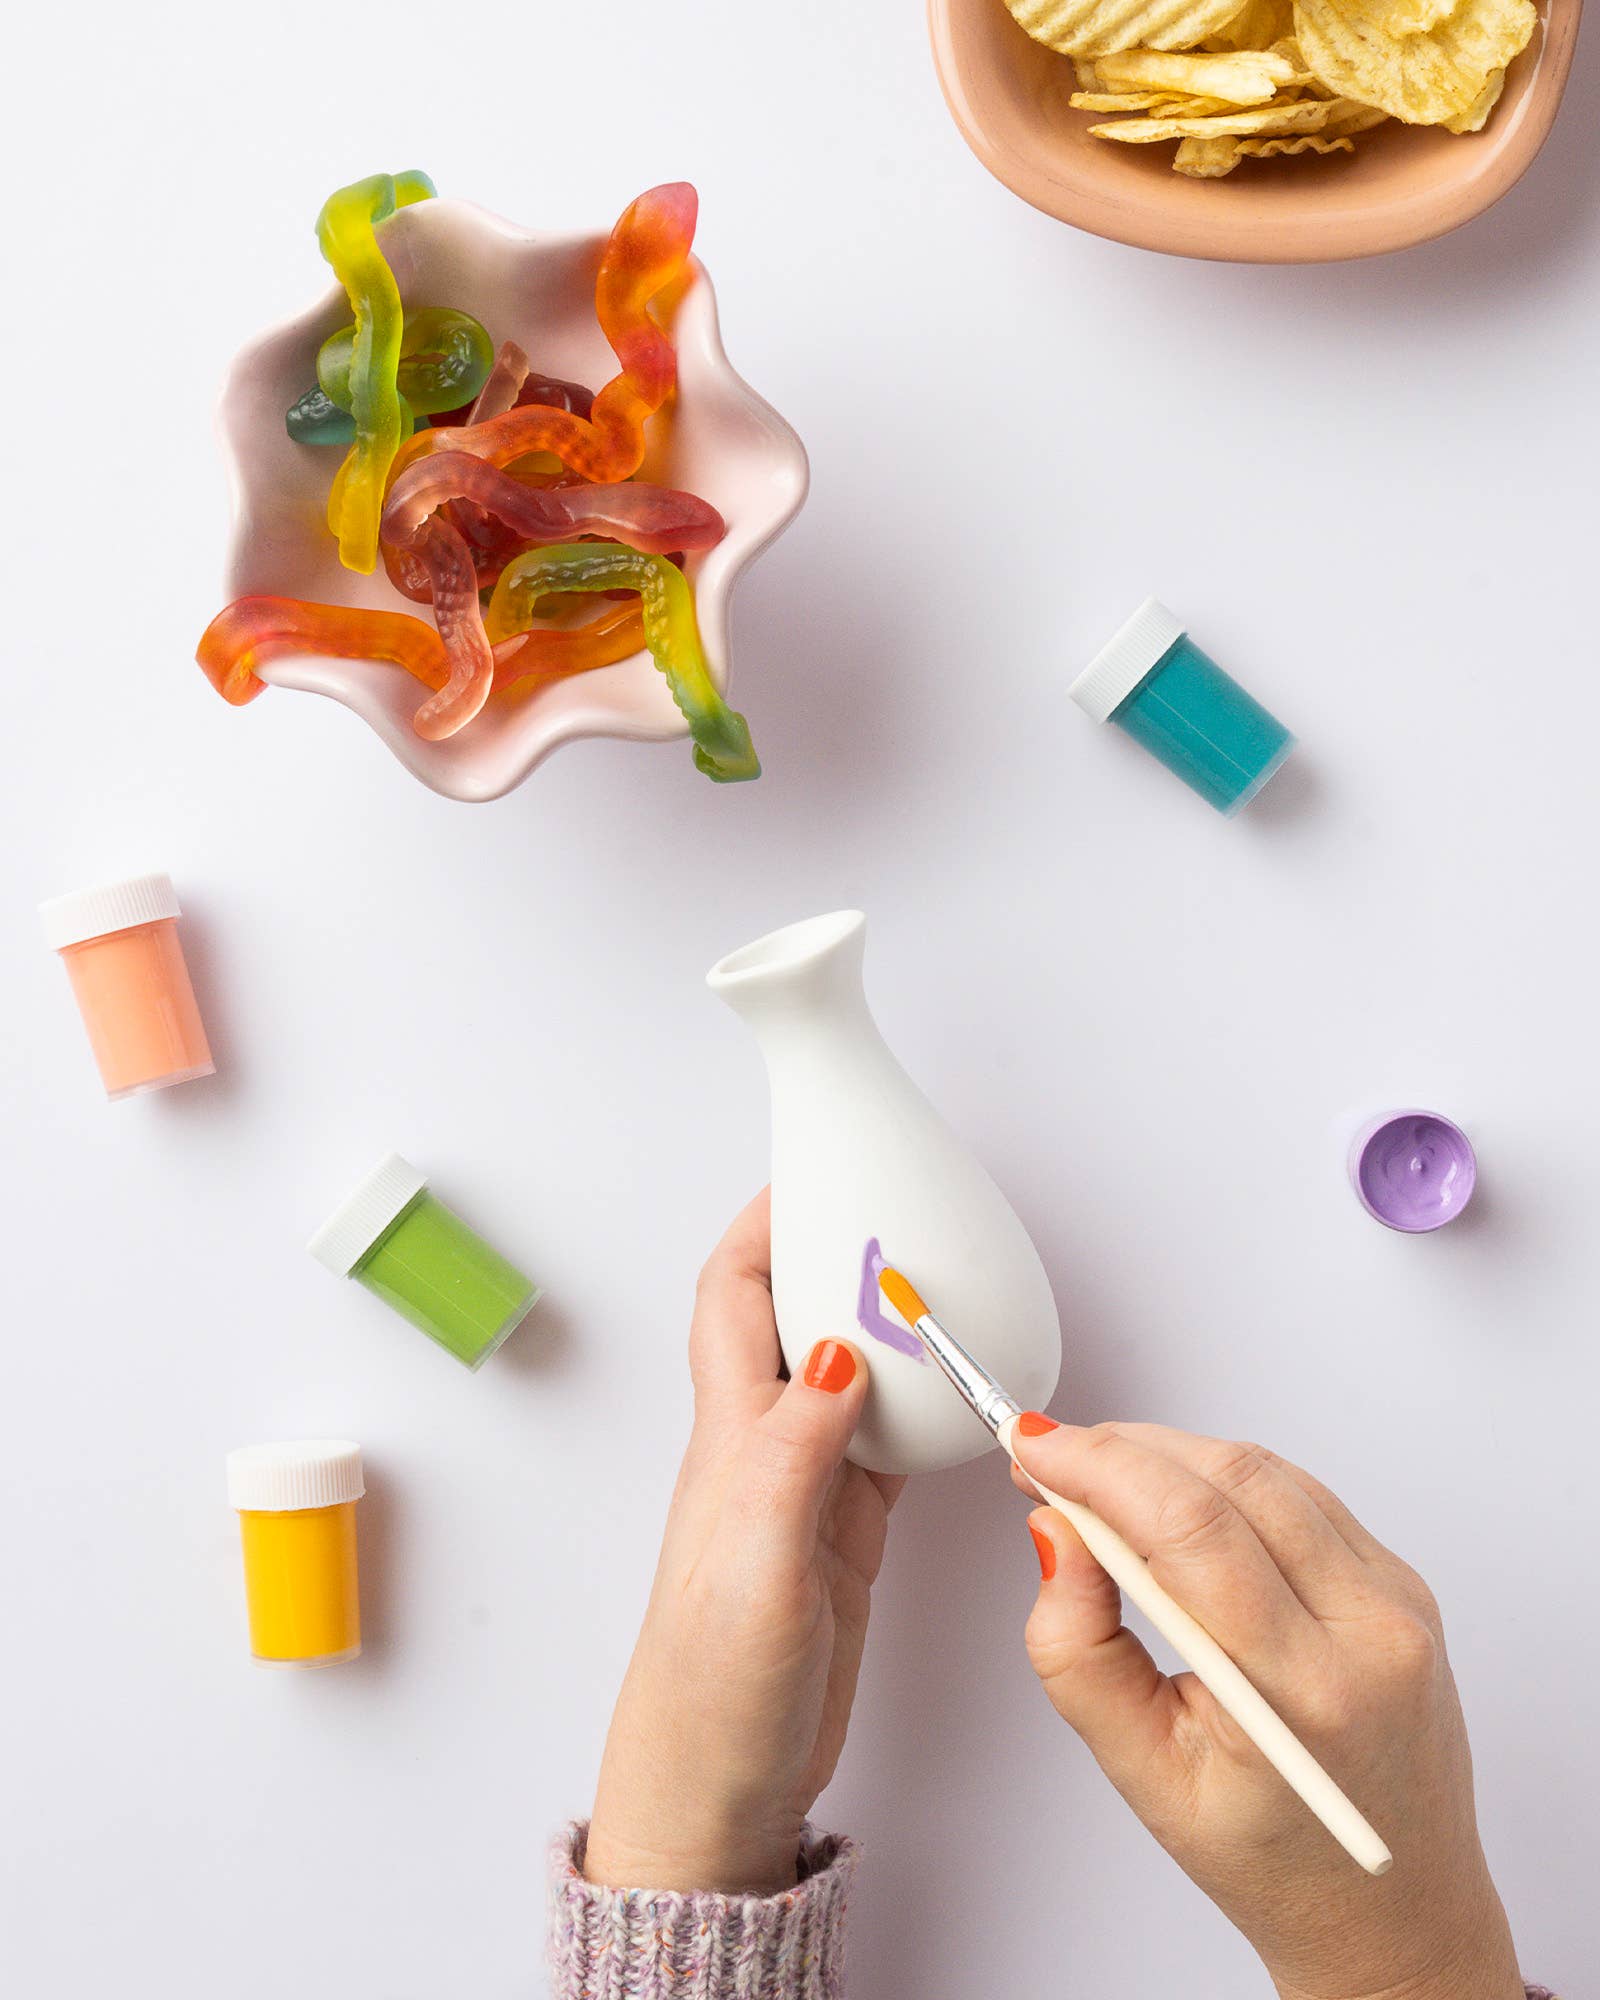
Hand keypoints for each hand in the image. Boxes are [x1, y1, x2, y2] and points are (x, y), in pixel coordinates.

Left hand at [585, 1191, 903, 1894]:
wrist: (721, 1787)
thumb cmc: (713, 1686)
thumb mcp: (756, 1560)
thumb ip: (797, 1451)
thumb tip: (842, 1350)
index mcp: (731, 1439)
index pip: (733, 1298)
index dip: (762, 1228)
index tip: (812, 1174)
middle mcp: (762, 1449)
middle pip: (794, 1318)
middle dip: (831, 1253)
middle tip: (895, 1214)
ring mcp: (804, 1491)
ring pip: (846, 1374)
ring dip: (881, 1323)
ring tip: (934, 1282)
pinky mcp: (842, 1536)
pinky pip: (886, 1444)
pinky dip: (920, 1405)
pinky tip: (951, 1393)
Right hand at [1012, 1420, 1523, 1999]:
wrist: (1393, 1908)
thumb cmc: (1271, 1858)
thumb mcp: (1142, 1773)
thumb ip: (1079, 1649)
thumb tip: (1056, 1531)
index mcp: (1305, 1692)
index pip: (1190, 1529)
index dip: (1099, 1468)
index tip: (1032, 1449)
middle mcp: (1369, 1632)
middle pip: (1231, 1478)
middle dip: (1124, 1450)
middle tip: (1050, 1460)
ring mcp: (1398, 1600)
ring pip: (1266, 1470)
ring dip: (1170, 1455)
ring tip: (1101, 1481)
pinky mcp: (1403, 1584)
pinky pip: (1302, 1492)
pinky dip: (1224, 1479)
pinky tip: (1175, 1502)